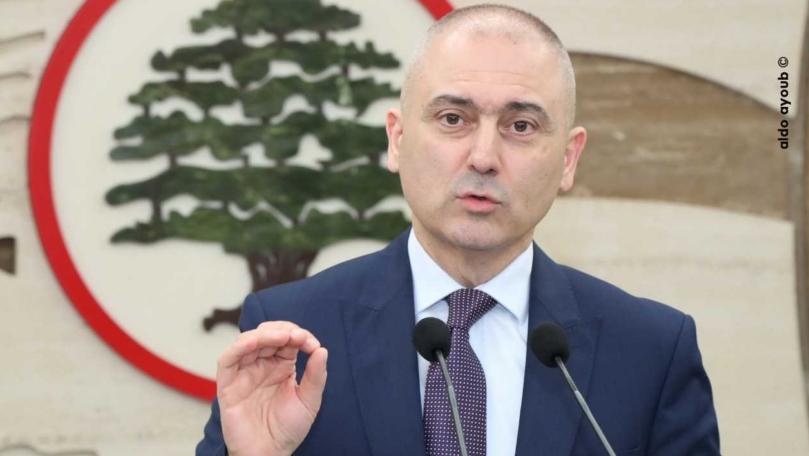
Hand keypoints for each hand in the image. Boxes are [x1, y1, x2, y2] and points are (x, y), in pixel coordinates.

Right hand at [216, 321, 327, 455]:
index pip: (287, 340)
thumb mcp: (310, 401)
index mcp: (281, 366)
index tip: (312, 344)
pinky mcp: (228, 384)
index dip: (300, 335)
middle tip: (299, 337)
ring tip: (283, 336)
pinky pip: (228, 359)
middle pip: (268, 335)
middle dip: (284, 331)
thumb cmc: (288, 429)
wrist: (269, 454)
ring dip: (265, 334)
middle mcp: (261, 365)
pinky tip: (255, 341)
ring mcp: (244, 373)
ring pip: (247, 341)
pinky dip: (240, 345)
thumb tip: (322, 349)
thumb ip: (316, 375)